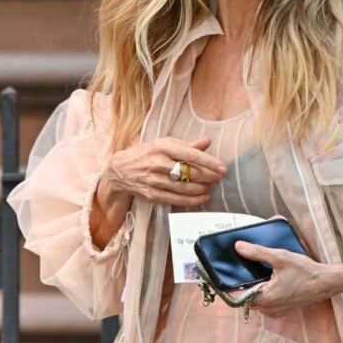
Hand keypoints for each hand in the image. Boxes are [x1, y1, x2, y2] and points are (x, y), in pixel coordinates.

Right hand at [102, 136, 226, 206]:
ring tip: (210, 187)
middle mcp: (158, 163)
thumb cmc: (146, 153)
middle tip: (218, 177)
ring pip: (185, 188)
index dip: (209, 162)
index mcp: (162, 147)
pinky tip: (202, 198)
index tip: (222, 168)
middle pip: (190, 173)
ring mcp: (154, 180)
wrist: (120, 169)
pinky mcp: (152, 195)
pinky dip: (193, 200)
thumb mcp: (164, 143)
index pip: (190, 155)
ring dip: (202, 189)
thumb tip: (208, 141)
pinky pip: (177, 200)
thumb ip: (187, 144)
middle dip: (208, 177)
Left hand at [234, 240, 332, 317]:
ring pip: (256, 298)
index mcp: (265, 299)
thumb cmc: (305, 271)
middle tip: (246, 266)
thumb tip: (238, 247)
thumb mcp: (280, 257)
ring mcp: (275, 312)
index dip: (231, 284)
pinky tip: (269, 278)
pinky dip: (265, 290)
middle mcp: (268, 310)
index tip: (226, 273)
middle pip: (247, 296)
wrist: (326, 282)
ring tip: (259, 270)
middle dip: (245, 282)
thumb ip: (257, 252)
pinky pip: (266, 301)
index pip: (238, 295)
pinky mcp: (282, 310)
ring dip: (256, 286)